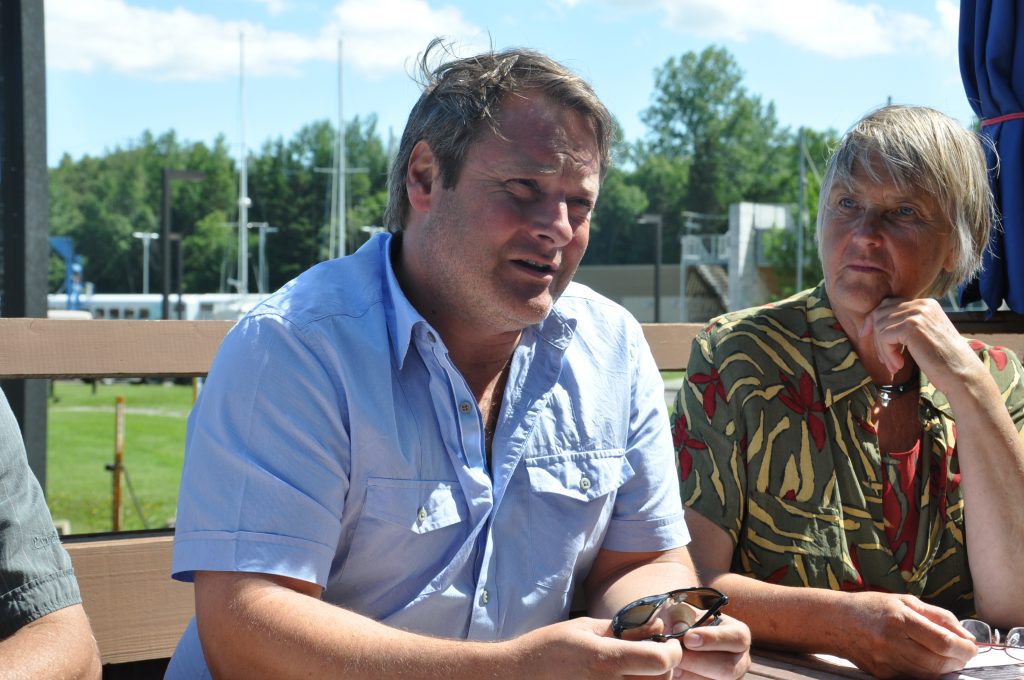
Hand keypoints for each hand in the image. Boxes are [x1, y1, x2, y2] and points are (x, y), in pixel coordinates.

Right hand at [510, 617, 681, 678]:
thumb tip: (656, 626)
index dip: (672, 650)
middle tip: (650, 654)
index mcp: (605, 660)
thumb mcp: (585, 628)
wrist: (518, 676)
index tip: (667, 642)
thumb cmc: (549, 648)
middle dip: (664, 666)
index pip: (662, 661)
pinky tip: (620, 679)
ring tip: (633, 667)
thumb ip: (623, 629)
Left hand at [674, 614, 750, 679]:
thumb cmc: (682, 621)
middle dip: (697, 662)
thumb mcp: (680, 611)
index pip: (738, 638)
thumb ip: (680, 616)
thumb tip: (680, 629)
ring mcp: (731, 679)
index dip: (713, 639)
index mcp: (739, 634)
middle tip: (676, 655)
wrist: (674, 641)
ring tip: (672, 662)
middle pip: (728, 669)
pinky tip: (675, 671)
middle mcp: (740, 660)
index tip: (688, 639)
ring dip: (688, 674)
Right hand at [839, 592, 976, 678]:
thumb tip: (965, 635)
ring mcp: (886, 661)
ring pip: (929, 674)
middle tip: (964, 653)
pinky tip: (927, 660)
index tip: (972, 646)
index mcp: (899, 618)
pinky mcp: (882, 674)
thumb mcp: (905, 601)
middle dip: (959, 660)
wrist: (836, 622)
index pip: (942, 641)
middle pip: (938, 662)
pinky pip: (914, 677)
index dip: (964, 648)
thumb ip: (937, 616)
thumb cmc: (872, 607)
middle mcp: (892, 641)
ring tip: (948, 657)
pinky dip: (928, 672)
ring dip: (946, 668)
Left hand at [861, 297, 980, 392]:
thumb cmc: (943, 359)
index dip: (873, 320)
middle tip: (884, 359)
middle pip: (880, 314)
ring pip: (880, 327)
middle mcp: (921, 304)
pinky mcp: (912, 327)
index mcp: (925, 304)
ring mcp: (917, 314)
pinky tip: (898, 365)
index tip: (866, 335)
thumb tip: (874, 323)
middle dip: (877, 338)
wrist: (962, 373)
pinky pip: (884, 337)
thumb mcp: (924, 334)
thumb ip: (906, 324)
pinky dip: (887, 353)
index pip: (888, 304)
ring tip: (894, 365)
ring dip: (883, 350)